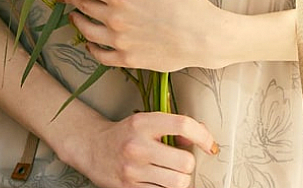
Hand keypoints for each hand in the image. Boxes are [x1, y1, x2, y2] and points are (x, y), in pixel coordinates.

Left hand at [50, 0, 233, 71]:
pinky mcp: (126, 60)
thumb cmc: (186, 2)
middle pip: (81, 5)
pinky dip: (89, 46)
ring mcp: (118, 42)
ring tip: (75, 14)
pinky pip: (98, 54)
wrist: (204, 37)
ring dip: (76, 19)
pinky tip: (90, 41)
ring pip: (85, 30)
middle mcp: (113, 19)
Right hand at [59, 110, 218, 187]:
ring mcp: (132, 170)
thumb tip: (200, 138)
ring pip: (177, 183)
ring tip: (169, 173)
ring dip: (179, 180)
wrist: (92, 147)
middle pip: (185, 163)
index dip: (203, 136)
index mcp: (143, 123)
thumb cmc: (125, 133)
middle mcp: (137, 146)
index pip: (183, 125)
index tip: (210, 145)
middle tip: (179, 162)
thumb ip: (173, 127)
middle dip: (188, 164)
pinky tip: (159, 181)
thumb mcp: (146, 121)